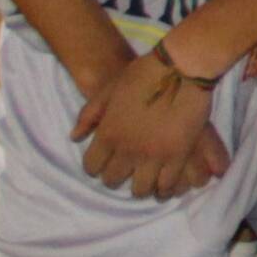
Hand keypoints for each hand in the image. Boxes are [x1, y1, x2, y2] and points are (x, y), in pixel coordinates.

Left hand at [70, 50, 230, 200]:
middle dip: (117, 176)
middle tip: (127, 170)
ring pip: (141, 188)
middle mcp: (127, 150)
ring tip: (147, 179)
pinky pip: (167, 184)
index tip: (105, 162)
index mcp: (108, 134)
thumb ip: (89, 115)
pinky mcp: (178, 155)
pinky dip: (165, 187)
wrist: (181, 68)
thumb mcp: (108, 90)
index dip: (97, 166)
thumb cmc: (143, 74)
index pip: (92, 166)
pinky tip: (165, 183)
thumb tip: (75, 138)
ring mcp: (154, 155)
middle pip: (114, 180)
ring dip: (141, 186)